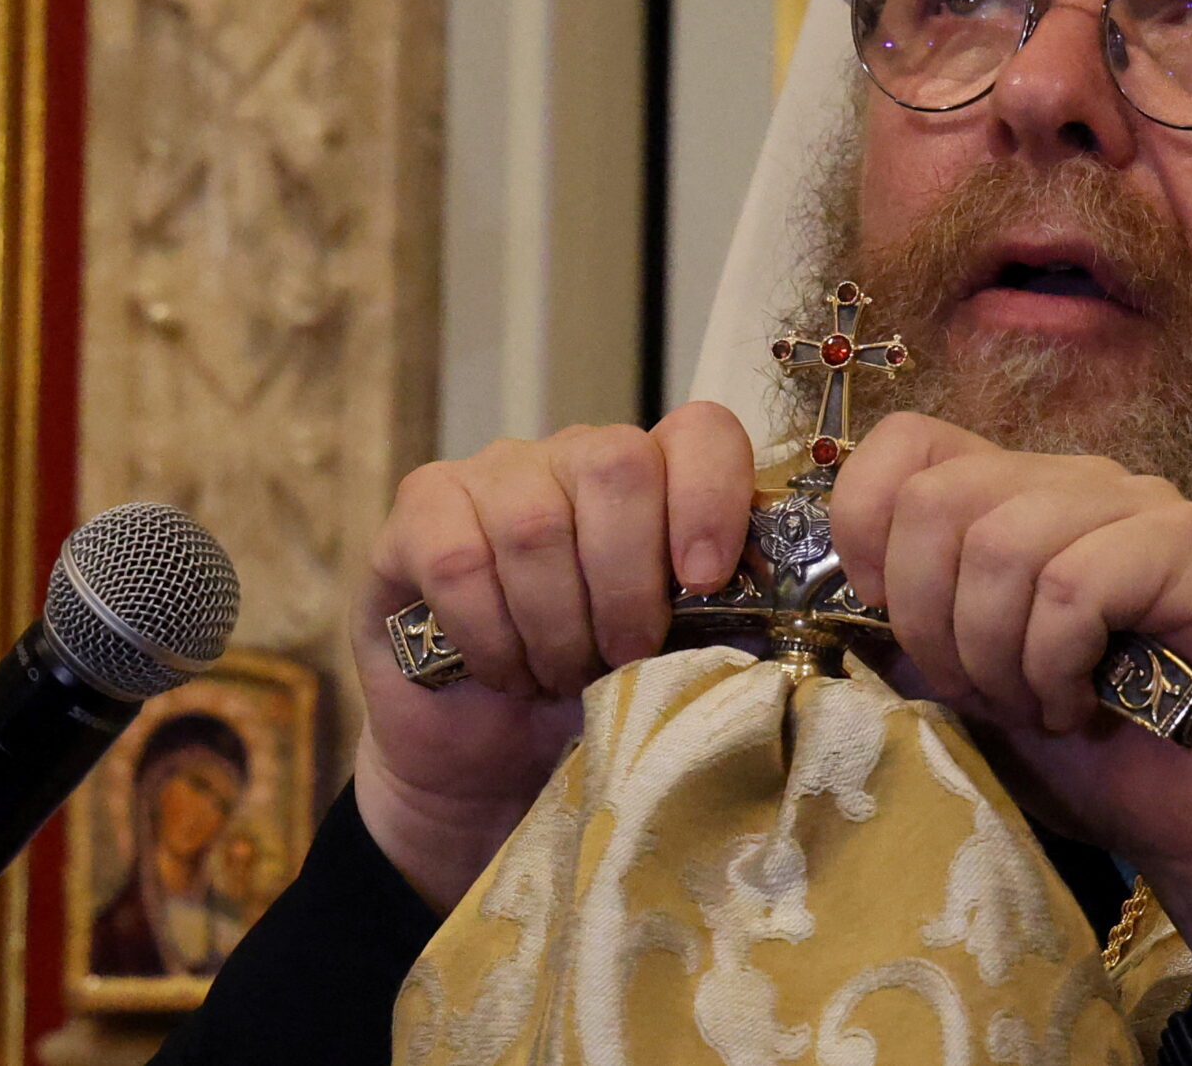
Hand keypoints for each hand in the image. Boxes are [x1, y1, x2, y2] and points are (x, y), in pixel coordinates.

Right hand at [350, 405, 760, 909]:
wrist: (485, 758)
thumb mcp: (670, 660)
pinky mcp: (420, 512)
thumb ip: (718, 620)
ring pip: (535, 522)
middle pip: (616, 464)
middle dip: (626, 583)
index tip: (704, 582)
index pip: (700, 432)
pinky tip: (502, 669)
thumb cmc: (593, 697)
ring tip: (559, 676)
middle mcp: (576, 455)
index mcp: (659, 479)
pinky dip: (489, 633)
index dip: (710, 496)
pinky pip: (460, 558)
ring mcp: (493, 473)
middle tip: (621, 658)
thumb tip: (770, 615)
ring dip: (555, 624)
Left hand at [827, 414, 1191, 960]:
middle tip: (982, 695)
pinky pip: (1076, 585)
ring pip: (1005, 544)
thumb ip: (902, 626)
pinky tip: (1080, 706)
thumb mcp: (957, 684)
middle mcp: (1080, 478)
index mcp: (1017, 492)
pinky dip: (1056, 663)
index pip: (909, 441)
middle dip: (935, 623)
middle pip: (942, 499)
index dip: (866, 523)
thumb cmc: (1079, 752)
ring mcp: (1144, 503)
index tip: (885, 618)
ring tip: (1038, 707)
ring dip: (1000, 656)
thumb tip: (823, 592)